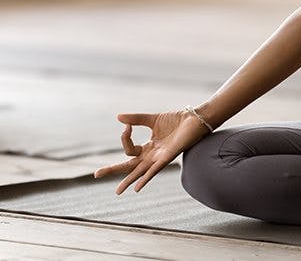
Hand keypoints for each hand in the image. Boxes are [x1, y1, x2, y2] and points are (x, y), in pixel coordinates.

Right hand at [94, 109, 210, 194]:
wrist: (194, 119)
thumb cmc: (177, 121)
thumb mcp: (152, 119)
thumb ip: (136, 119)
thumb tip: (118, 118)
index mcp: (149, 148)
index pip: (128, 148)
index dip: (124, 137)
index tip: (127, 126)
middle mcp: (152, 155)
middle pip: (129, 165)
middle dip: (113, 170)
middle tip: (96, 174)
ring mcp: (159, 158)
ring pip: (140, 171)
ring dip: (128, 180)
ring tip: (117, 191)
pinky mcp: (168, 157)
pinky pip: (154, 170)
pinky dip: (145, 178)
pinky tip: (137, 187)